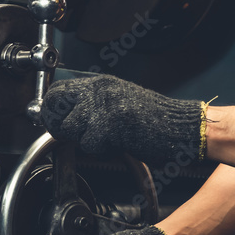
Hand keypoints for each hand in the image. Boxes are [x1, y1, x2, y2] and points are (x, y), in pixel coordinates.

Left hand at [40, 74, 206, 164]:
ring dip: (84, 140)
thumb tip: (66, 120)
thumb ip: (93, 106)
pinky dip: (102, 150)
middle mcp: (100, 89)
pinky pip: (89, 144)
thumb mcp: (120, 103)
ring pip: (69, 128)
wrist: (182, 127)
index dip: (52, 110)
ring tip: (105, 141)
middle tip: (74, 136)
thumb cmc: (155, 121)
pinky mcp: (111, 123)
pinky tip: (119, 145)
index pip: (57, 90)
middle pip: (54, 105)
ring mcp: (105, 105)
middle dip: (59, 125)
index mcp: (101, 84)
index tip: (56, 123)